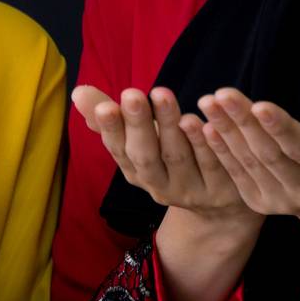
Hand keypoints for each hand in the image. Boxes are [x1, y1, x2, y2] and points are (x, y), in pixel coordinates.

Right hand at [73, 85, 254, 222]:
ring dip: (169, 126)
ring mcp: (190, 191)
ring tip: (163, 96)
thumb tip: (78, 93)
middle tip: (131, 94)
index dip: (111, 129)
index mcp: (136, 172)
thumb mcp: (142, 141)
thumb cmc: (172, 159)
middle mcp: (159, 186)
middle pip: (145, 156)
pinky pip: (212, 164)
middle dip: (138, 124)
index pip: (118, 150)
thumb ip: (112, 119)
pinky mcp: (221, 191)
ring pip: (178, 157)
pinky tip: (203, 120)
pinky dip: (205, 143)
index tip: (106, 105)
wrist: (218, 207)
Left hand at [196, 88, 299, 222]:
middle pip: (269, 153)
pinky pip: (236, 172)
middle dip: (243, 123)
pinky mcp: (259, 201)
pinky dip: (219, 149)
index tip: (260, 104)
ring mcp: (279, 200)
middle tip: (221, 93)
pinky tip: (204, 125)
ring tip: (207, 102)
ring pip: (248, 161)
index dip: (281, 128)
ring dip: (225, 131)